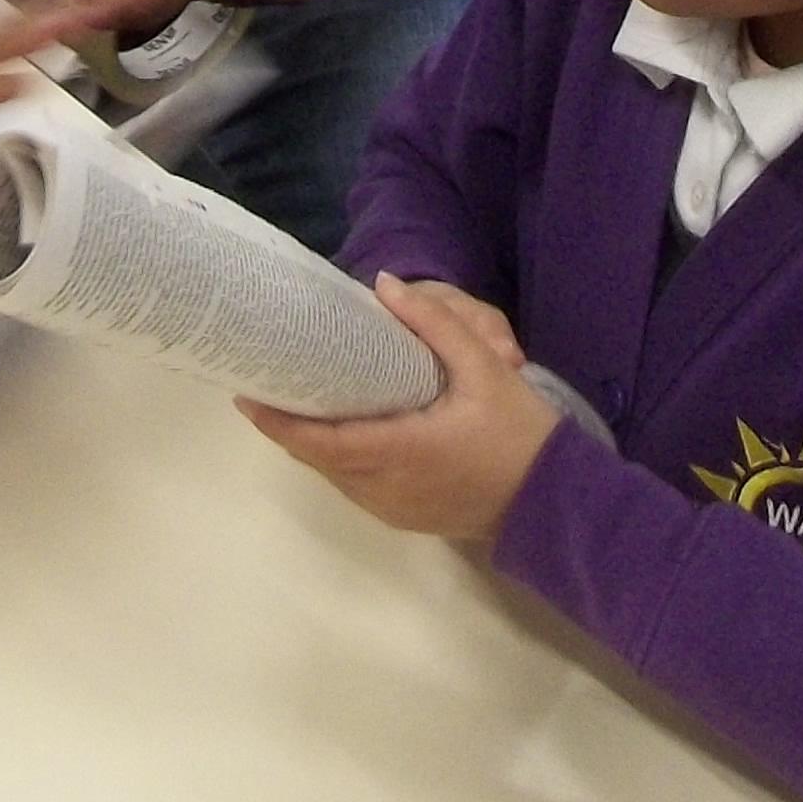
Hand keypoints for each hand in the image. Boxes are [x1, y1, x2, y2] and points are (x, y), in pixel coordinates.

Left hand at [241, 279, 564, 547]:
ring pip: (335, 476)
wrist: (556, 503)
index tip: (246, 394)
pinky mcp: (405, 517)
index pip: (321, 442)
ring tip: (292, 402)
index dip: (278, 422)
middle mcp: (385, 488)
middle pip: (318, 460)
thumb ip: (434, 325)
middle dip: (286, 427)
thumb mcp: (485, 370)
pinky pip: (355, 486)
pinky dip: (336, 460)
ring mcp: (394, 509)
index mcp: (400, 451)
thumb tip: (384, 284)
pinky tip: (336, 431)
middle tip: (265, 385)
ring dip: (310, 445)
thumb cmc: (520, 433)